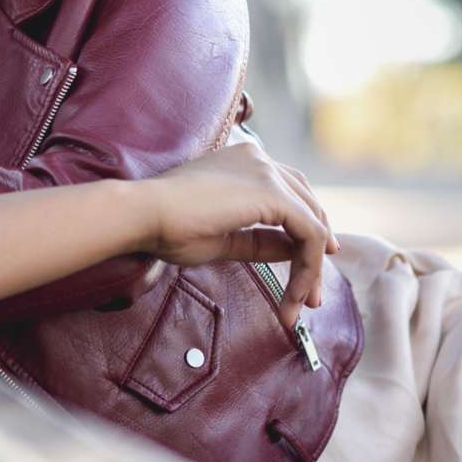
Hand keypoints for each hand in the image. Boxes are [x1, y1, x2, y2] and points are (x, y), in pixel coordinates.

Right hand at [141, 142, 337, 328]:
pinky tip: (297, 292)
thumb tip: (293, 252)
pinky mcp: (271, 192)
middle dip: (316, 251)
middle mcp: (258, 159)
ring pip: (313, 222)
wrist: (145, 214)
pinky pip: (310, 233)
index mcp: (242, 161)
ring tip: (303, 302)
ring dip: (312, 266)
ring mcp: (266, 172)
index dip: (305, 227)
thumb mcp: (224, 237)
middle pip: (308, 204)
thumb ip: (260, 240)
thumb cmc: (169, 226)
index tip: (306, 266)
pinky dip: (309, 266)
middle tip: (311, 295)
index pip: (289, 191)